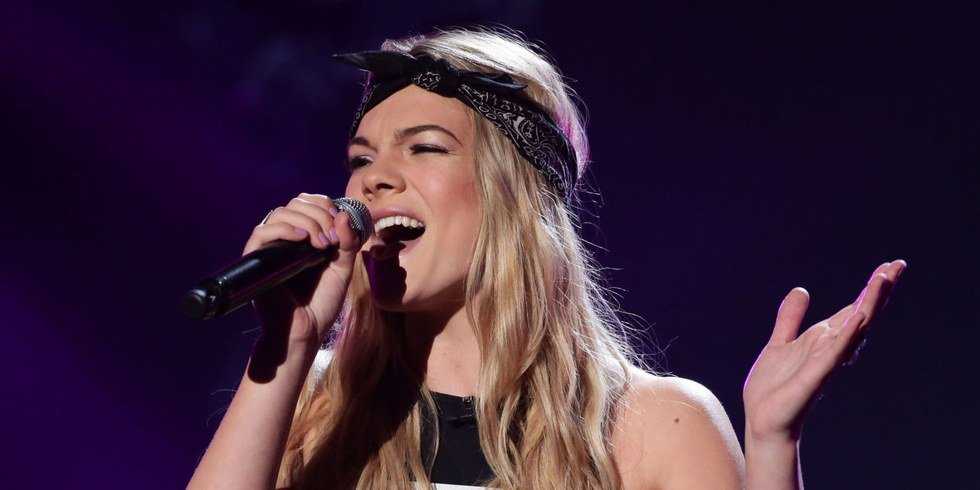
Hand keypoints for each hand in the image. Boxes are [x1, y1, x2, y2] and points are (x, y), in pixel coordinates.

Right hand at [242, 193, 363, 350]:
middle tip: (332, 240)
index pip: (308, 202)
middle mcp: (285, 238)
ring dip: (307, 221)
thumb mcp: (343, 269)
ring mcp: (270, 248)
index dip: (325, 205)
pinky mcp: (257, 260)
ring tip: (322, 244)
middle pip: (296, 203)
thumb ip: (347, 243)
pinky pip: (262, 232)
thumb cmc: (321, 303)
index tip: (340, 225)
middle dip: (320, 214)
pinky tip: (303, 238)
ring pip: (280, 213)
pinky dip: (284, 229)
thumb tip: (343, 215)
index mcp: (304, 237)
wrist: (306, 332)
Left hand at [742, 259, 906, 442]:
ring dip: (868, 304)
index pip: (853, 308)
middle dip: (878, 291)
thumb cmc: (774, 388)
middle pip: (861, 314)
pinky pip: (835, 353)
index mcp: (823, 339)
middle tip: (897, 266)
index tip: (890, 266)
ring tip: (882, 280)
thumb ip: (790, 318)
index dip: (871, 288)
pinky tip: (858, 318)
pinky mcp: (815, 376)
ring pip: (854, 329)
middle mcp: (830, 348)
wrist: (763, 420)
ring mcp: (825, 361)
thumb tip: (801, 290)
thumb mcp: (780, 343)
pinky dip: (847, 335)